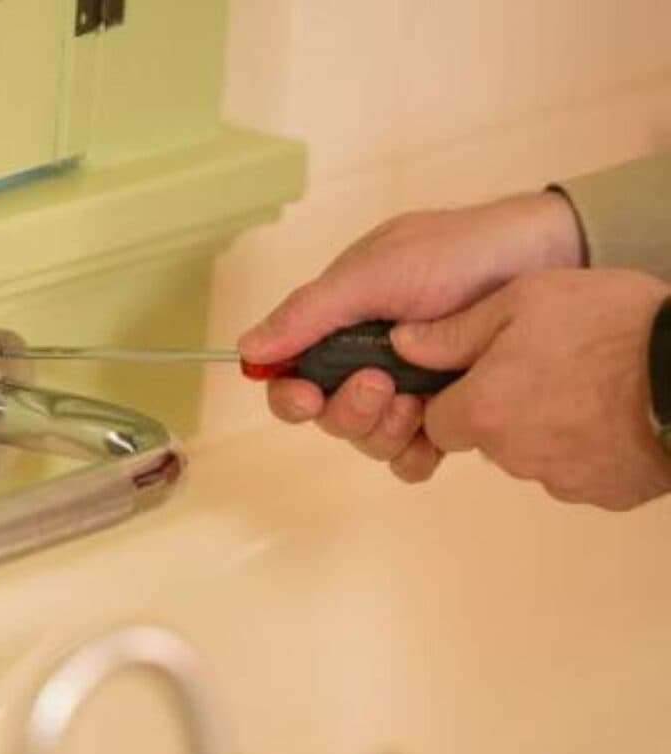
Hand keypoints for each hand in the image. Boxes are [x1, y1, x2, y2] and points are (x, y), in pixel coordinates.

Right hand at [238, 192, 582, 481]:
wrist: (548, 259)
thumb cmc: (457, 255)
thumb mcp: (375, 273)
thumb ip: (310, 313)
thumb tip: (246, 349)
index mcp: (339, 328)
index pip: (292, 377)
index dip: (290, 397)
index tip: (307, 395)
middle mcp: (366, 364)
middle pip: (327, 418)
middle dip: (350, 409)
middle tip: (384, 384)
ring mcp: (407, 393)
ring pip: (367, 441)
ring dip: (384, 430)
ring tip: (421, 399)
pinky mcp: (447, 416)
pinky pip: (411, 459)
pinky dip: (416, 454)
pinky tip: (436, 436)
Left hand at [391, 269, 670, 509]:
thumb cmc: (613, 325)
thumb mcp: (526, 299)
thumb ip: (456, 330)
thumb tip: (401, 344)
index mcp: (483, 412)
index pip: (438, 422)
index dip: (456, 398)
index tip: (484, 374)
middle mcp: (512, 457)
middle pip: (487, 439)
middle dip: (504, 410)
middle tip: (547, 368)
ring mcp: (561, 480)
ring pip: (533, 457)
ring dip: (548, 428)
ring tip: (589, 384)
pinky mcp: (604, 493)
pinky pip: (580, 472)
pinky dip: (589, 448)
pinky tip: (615, 412)